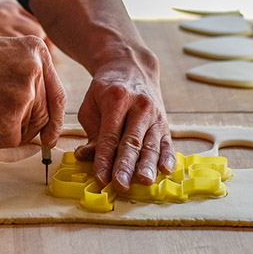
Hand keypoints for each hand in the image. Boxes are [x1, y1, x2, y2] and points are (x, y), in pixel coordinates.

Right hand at [0, 35, 65, 149]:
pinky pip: (12, 140)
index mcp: (38, 51)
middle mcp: (36, 69)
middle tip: (7, 127)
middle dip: (28, 129)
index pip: (57, 93)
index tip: (50, 134)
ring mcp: (25, 91)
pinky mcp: (10, 114)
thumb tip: (49, 117)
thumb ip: (31, 77)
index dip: (55, 119)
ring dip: (8, 131)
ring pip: (29, 129)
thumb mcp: (8, 56)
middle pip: (45, 114)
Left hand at [73, 52, 174, 191]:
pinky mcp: (164, 123)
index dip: (104, 158)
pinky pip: (167, 142)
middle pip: (132, 141)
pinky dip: (167, 157)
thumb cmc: (106, 91)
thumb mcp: (91, 105)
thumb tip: (85, 157)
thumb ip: (90, 133)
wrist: (132, 68)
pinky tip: (166, 170)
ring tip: (145, 181)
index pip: (109, 135)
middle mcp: (138, 106)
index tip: (100, 178)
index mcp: (116, 99)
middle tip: (121, 185)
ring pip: (151, 143)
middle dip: (126, 165)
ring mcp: (154, 114)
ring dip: (147, 165)